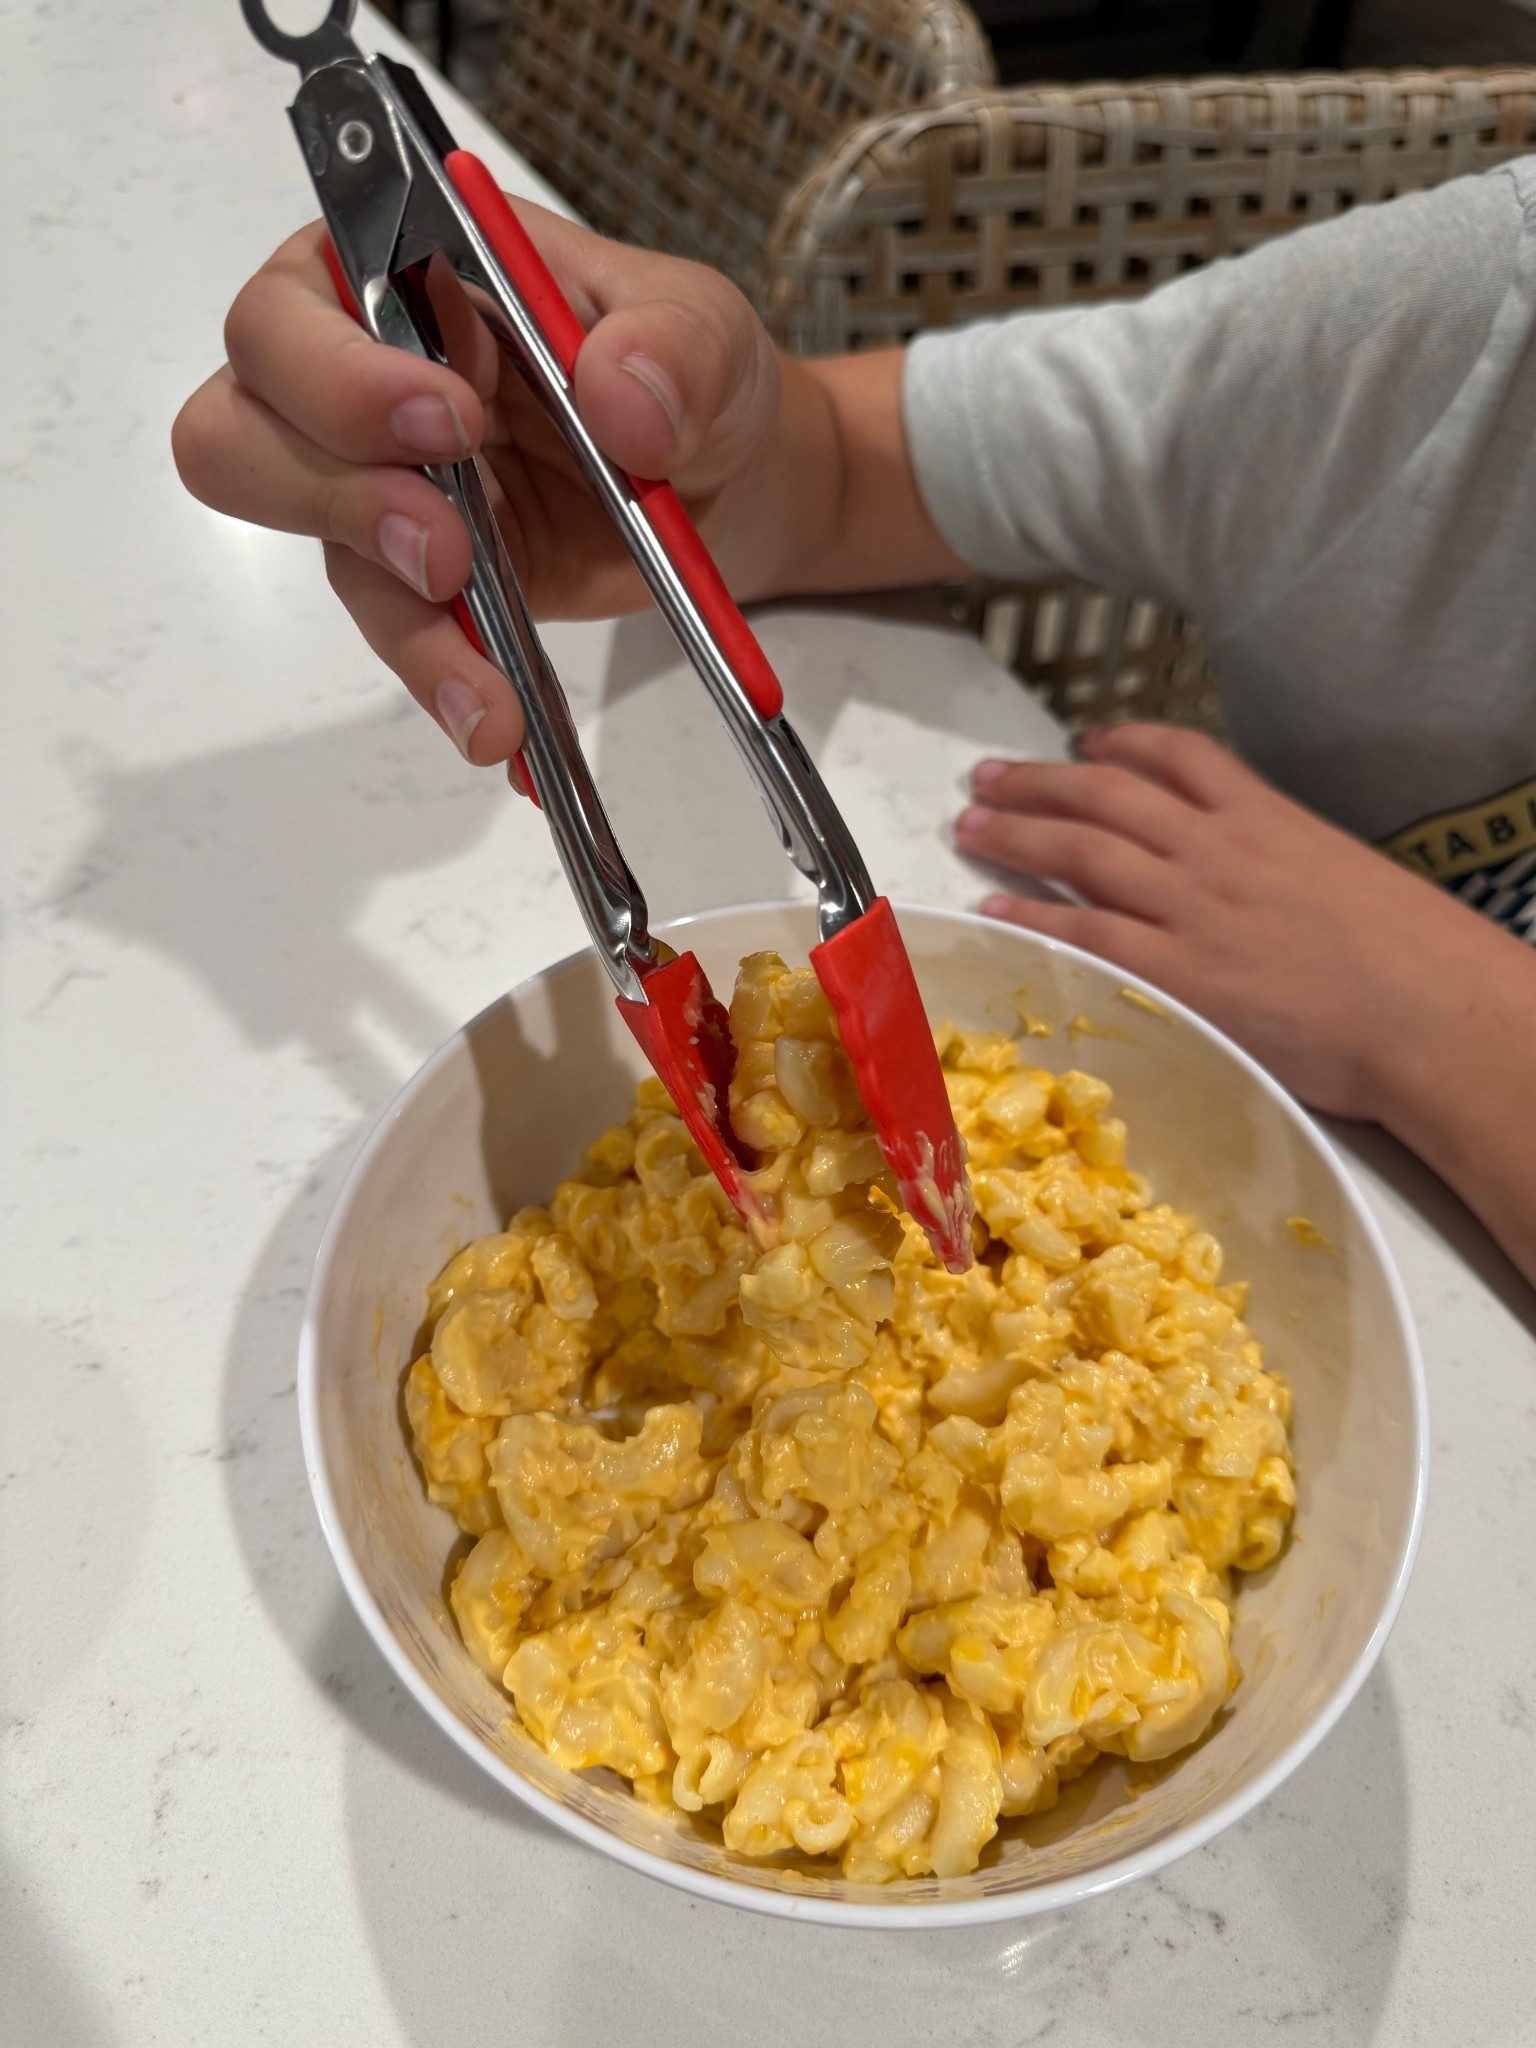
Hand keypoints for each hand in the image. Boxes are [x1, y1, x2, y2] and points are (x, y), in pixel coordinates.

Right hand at [171, 207, 783, 765]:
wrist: (721, 482)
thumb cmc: (685, 374)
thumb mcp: (710, 331)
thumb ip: (676, 347)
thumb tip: (623, 394)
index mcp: (411, 267)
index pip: (303, 294)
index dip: (341, 367)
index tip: (447, 419)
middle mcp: (362, 367)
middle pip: (241, 421)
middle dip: (330, 490)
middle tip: (447, 545)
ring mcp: (376, 480)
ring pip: (303, 544)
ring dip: (392, 612)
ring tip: (482, 674)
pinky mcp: (415, 575)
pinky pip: (392, 628)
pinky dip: (440, 676)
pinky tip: (494, 719)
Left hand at [954, 722, 1503, 1120]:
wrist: (1429, 1012)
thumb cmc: (1408, 952)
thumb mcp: (1340, 871)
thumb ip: (1279, 857)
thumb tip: (1242, 872)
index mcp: (1265, 816)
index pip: (1177, 754)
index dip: (1119, 741)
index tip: (1082, 740)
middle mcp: (1216, 849)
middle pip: (1106, 796)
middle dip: (1038, 782)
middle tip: (986, 779)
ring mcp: (1191, 909)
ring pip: (1083, 852)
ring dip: (1018, 834)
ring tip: (972, 825)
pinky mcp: (1178, 974)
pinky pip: (1087, 933)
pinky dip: (1034, 913)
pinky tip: (996, 903)